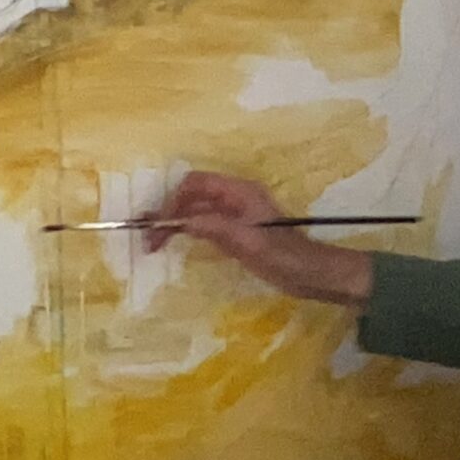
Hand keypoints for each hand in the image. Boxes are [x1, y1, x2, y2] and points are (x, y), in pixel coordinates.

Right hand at [142, 172, 374, 306]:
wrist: (312, 275)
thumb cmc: (284, 257)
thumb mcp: (248, 243)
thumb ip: (214, 228)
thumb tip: (180, 221)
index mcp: (239, 192)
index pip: (195, 184)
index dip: (173, 201)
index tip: (160, 226)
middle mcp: (234, 197)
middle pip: (191, 196)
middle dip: (167, 212)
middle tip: (147, 238)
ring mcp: (234, 214)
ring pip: (194, 210)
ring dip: (173, 223)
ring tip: (153, 243)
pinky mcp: (234, 231)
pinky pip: (202, 224)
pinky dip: (185, 231)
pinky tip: (174, 244)